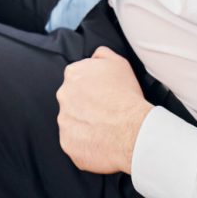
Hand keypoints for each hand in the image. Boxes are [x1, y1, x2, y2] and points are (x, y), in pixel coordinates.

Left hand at [56, 47, 153, 174]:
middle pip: (72, 99)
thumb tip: (94, 58)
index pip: (77, 78)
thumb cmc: (127, 95)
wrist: (133, 130)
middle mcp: (63, 96)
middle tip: (104, 111)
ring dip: (84, 124)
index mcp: (73, 74)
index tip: (102, 94)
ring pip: (72, 121)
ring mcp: (64, 121)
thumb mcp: (118, 61)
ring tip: (104, 128)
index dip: (91, 87)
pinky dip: (85, 143)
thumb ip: (100, 54)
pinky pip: (74, 142)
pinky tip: (101, 141)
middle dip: (85, 105)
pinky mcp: (67, 143)